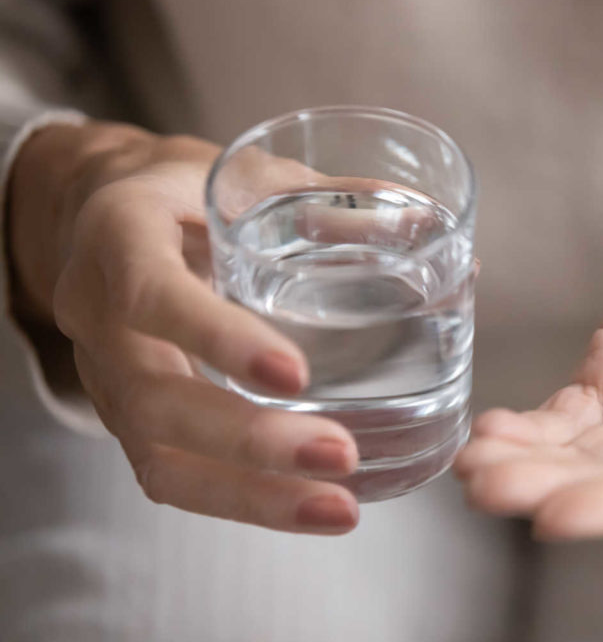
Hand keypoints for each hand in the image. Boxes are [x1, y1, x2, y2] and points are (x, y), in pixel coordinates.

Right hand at [8, 122, 360, 532]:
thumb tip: (426, 220)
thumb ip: (326, 196)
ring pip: (160, 459)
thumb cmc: (186, 191)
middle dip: (251, 441)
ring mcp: (108, 377)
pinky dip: (243, 501)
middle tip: (341, 454)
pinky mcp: (131, 418)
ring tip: (337, 508)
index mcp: (119, 238)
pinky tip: (310, 508)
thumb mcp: (244, 173)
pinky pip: (173, 474)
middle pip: (156, 402)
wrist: (103, 215)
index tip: (296, 373)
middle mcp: (98, 316)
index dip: (218, 339)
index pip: (153, 296)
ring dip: (252, 496)